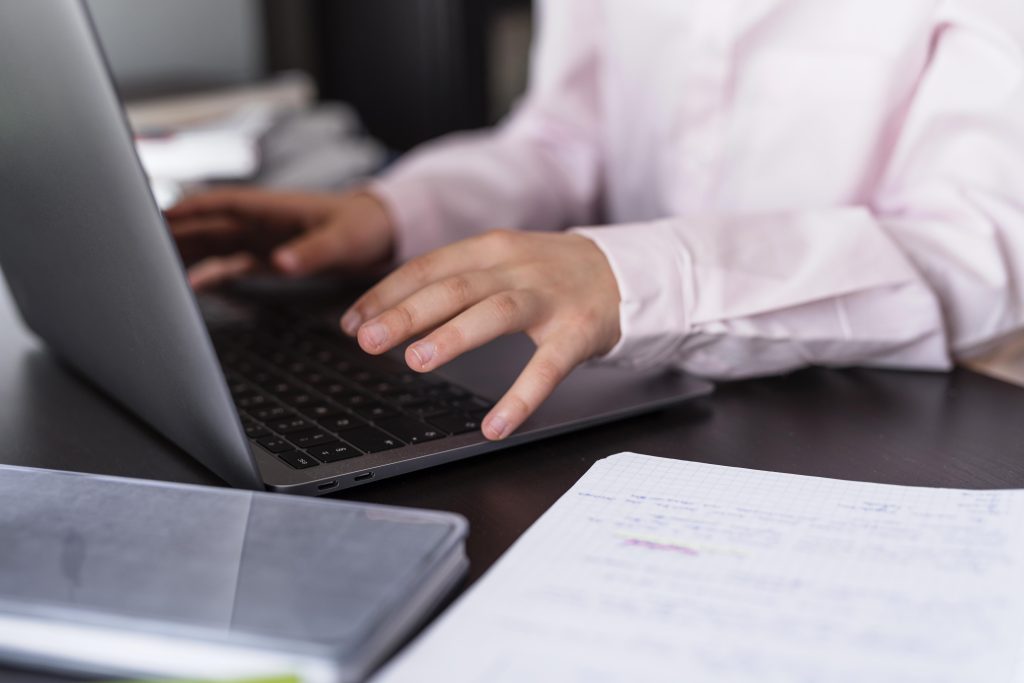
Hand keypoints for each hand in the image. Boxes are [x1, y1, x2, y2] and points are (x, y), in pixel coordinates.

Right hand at [165, 187, 393, 288]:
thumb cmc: (362, 226)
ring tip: (150, 266)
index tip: (152, 216)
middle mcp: (259, 221)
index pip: (218, 205)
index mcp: (270, 208)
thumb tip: (281, 262)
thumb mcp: (341, 240)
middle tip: (135, 245)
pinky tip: (191, 284)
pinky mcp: (268, 256)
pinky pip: (230, 262)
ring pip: (212, 243)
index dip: (185, 209)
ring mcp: (261, 238)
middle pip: (205, 225)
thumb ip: (312, 252)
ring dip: (185, 252)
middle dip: (171, 233)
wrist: (381, 233)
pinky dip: (210, 272)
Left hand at [341, 230, 621, 439]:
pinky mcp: (579, 331)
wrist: (626, 272)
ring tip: (416, 362)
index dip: (387, 293)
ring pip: (495, 312)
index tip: (353, 321)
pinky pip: (547, 366)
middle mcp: (517, 267)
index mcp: (491, 249)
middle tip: (368, 340)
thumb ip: (455, 283)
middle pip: (454, 286)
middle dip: (407, 313)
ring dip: (453, 336)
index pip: (429, 267)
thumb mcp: (502, 263)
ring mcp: (550, 298)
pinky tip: (496, 424)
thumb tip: (392, 313)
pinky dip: (521, 396)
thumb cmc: (552, 274)